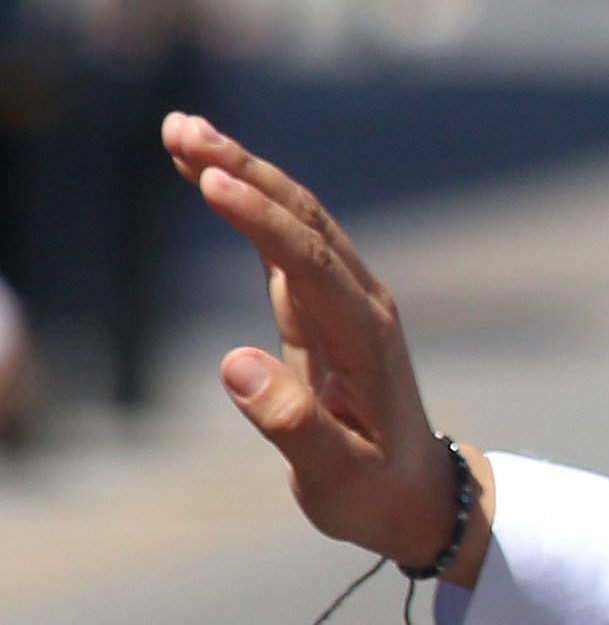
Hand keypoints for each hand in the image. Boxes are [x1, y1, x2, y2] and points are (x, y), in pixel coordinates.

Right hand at [170, 115, 490, 579]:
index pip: (310, 262)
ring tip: (178, 129)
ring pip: (294, 219)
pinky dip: (247, 199)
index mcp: (365, 338)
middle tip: (180, 128)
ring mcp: (344, 300)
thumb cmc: (374, 492)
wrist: (414, 496)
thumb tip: (235, 365)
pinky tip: (203, 170)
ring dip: (243, 171)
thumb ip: (291, 425)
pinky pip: (284, 238)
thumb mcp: (335, 476)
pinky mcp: (323, 305)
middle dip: (245, 170)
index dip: (261, 218)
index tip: (209, 180)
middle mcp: (360, 305)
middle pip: (303, 221)